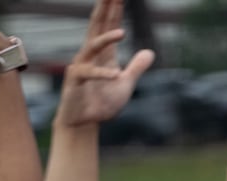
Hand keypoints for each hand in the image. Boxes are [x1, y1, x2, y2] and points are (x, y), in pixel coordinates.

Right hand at [54, 0, 153, 128]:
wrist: (84, 123)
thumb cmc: (102, 103)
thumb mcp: (125, 85)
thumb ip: (136, 68)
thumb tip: (150, 52)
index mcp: (104, 53)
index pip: (110, 26)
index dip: (115, 10)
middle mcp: (90, 54)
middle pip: (98, 26)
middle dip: (105, 10)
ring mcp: (82, 65)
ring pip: (92, 46)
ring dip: (106, 39)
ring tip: (122, 33)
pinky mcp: (75, 80)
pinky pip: (89, 73)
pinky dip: (103, 74)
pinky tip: (116, 74)